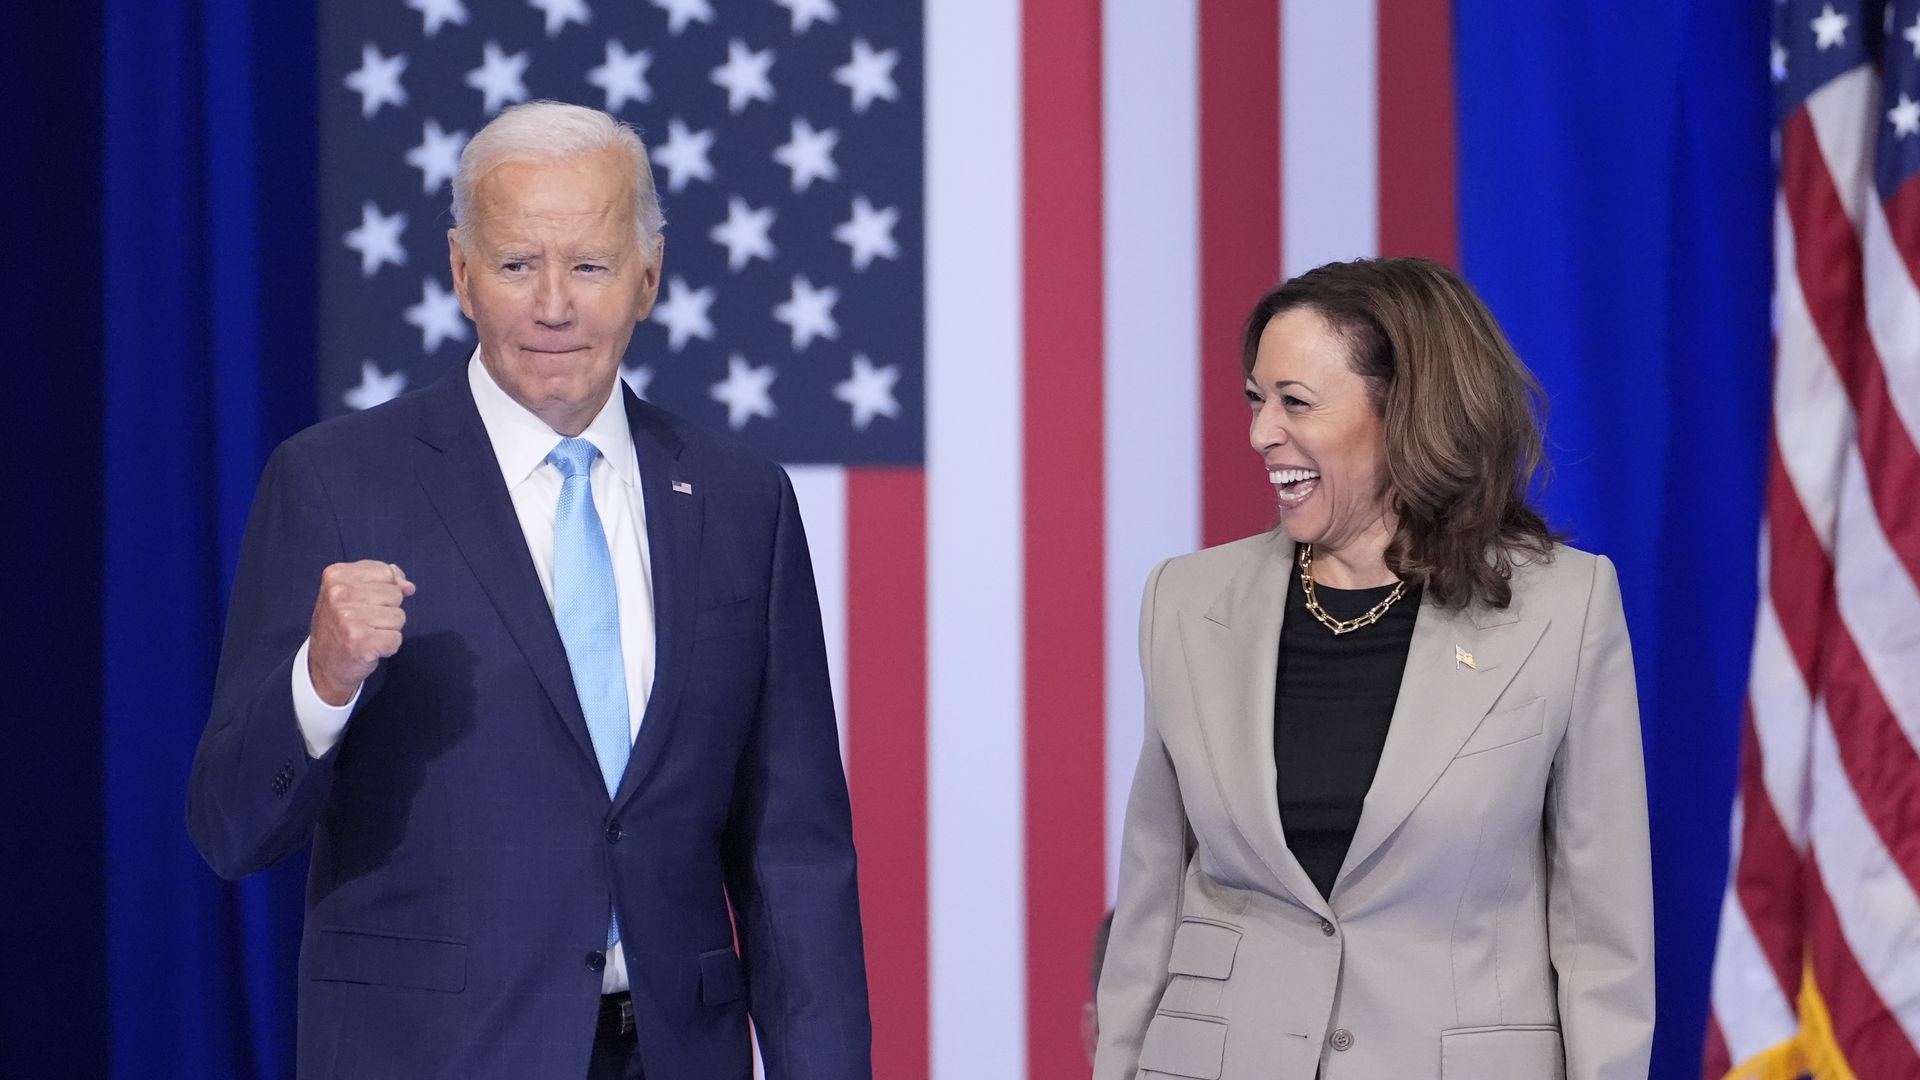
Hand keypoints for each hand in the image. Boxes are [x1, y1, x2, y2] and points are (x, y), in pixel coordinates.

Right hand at [308, 561, 414, 705]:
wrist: (322, 665)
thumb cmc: (342, 624)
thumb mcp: (354, 591)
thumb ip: (384, 579)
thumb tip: (408, 586)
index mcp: (337, 575)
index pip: (386, 572)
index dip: (384, 590)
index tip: (363, 603)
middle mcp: (339, 594)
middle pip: (396, 594)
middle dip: (387, 610)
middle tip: (364, 622)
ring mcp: (348, 618)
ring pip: (399, 617)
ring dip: (388, 629)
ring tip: (366, 634)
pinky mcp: (360, 642)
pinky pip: (396, 639)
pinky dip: (388, 647)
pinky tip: (369, 649)